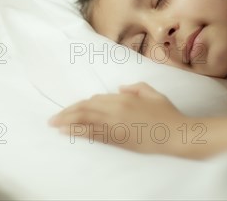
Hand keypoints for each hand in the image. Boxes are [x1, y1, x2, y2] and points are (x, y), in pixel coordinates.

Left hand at [48, 82, 191, 155]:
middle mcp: (116, 109)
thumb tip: (120, 89)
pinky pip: (94, 135)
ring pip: (85, 121)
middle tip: (52, 118)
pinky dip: (78, 133)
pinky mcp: (118, 139)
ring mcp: (115, 125)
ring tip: (54, 124)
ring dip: (67, 122)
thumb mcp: (153, 93)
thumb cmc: (166, 113)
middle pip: (85, 109)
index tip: (74, 110)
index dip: (82, 104)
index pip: (96, 99)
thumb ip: (136, 87)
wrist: (174, 134)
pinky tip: (67, 133)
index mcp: (124, 98)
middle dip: (67, 113)